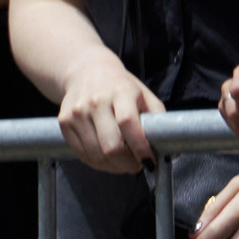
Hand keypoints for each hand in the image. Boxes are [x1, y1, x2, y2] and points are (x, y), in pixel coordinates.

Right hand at [57, 57, 162, 174]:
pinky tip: (107, 159)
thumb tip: (173, 151)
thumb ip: (157, 119)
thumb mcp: (144, 94)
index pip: (128, 123)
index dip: (140, 147)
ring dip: (114, 167)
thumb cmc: (120, 86)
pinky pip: (82, 154)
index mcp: (121, 91)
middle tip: (138, 165)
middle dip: (128, 164)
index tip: (150, 161)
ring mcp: (78, 112)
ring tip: (124, 163)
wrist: (86, 71)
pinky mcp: (65, 122)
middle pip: (111, 146)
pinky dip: (98, 163)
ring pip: (96, 155)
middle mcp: (96, 101)